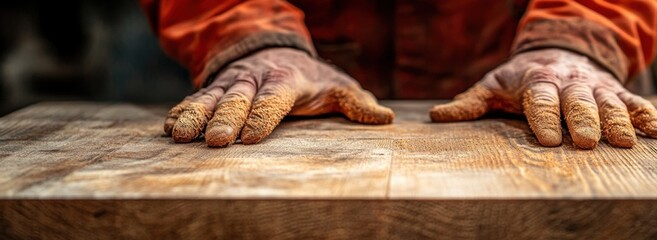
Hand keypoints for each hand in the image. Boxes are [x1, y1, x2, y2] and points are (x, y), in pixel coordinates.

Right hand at [165, 48, 393, 146]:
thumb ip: (358, 104)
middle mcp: (255, 79)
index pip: (274, 100)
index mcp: (287, 81)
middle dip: (225, 120)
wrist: (276, 51)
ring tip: (180, 136)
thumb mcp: (339, 87)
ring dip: (195, 116)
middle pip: (238, 100)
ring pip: (211, 98)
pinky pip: (195, 98)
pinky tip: (169, 127)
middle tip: (215, 143)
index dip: (263, 117)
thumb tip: (386, 118)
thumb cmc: (313, 79)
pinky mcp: (214, 88)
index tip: (251, 139)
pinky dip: (181, 111)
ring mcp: (231, 83)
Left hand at [429, 49, 656, 148]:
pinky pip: (633, 101)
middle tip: (587, 142)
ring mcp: (594, 86)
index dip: (544, 118)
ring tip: (626, 143)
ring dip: (618, 120)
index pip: (540, 100)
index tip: (548, 140)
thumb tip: (437, 116)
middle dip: (583, 119)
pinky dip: (646, 114)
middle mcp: (568, 82)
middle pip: (577, 101)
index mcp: (537, 82)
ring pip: (608, 101)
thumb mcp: (492, 85)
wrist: (557, 51)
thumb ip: (469, 103)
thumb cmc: (519, 78)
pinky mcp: (614, 91)